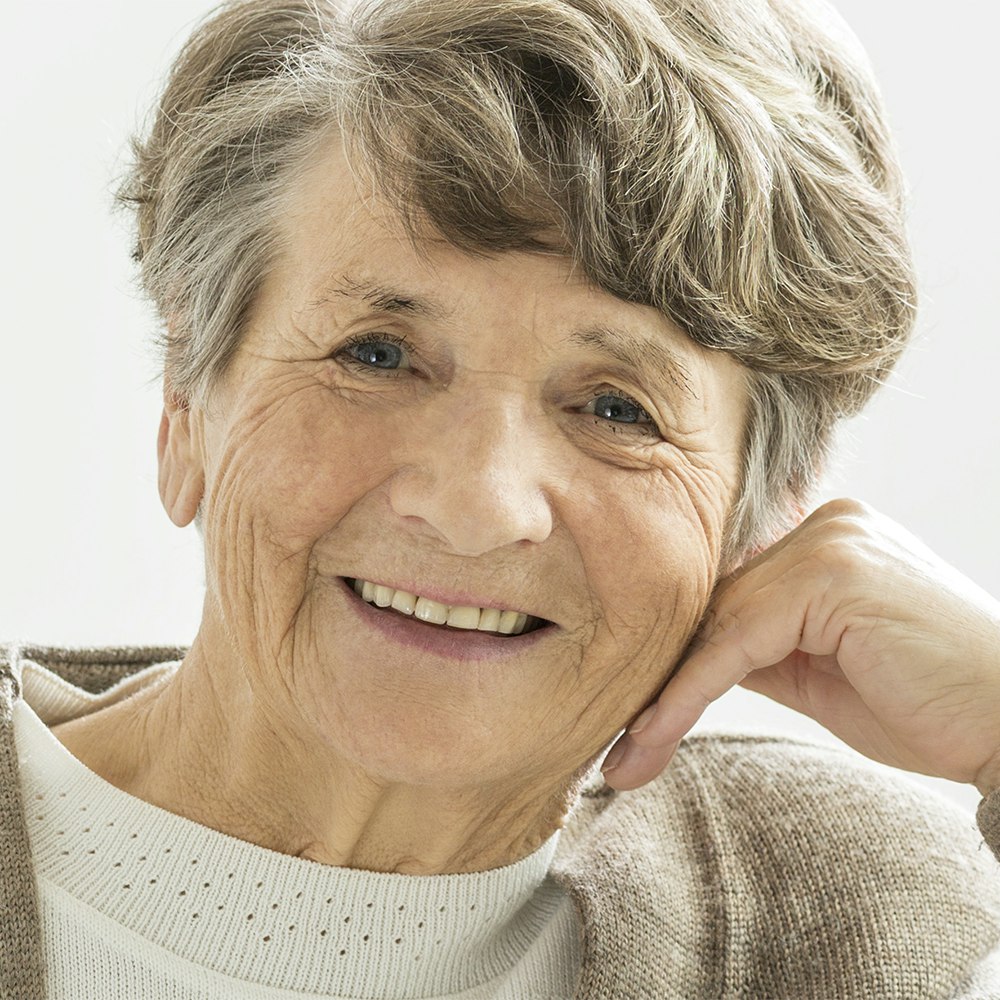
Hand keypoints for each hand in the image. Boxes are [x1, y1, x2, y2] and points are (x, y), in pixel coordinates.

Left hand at [601, 499, 999, 795]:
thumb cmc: (931, 704)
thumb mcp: (822, 672)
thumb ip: (761, 647)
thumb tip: (693, 657)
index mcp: (825, 538)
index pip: (729, 596)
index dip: (678, 658)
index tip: (636, 716)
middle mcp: (825, 526)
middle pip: (715, 606)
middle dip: (663, 681)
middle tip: (619, 746)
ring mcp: (828, 543)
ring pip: (716, 625)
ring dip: (664, 698)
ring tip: (627, 758)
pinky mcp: (830, 575)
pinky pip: (735, 642)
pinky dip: (690, 694)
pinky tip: (654, 737)